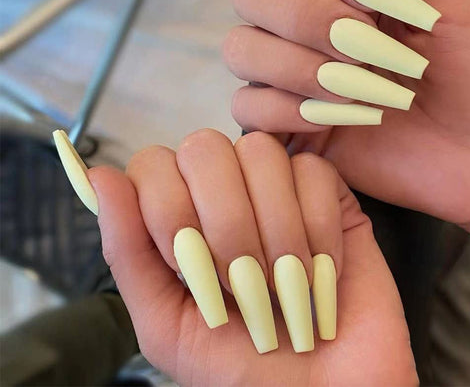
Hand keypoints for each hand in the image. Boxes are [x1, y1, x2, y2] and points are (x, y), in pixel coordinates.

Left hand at [82, 130, 415, 385]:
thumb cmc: (242, 366)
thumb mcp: (166, 322)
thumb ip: (128, 251)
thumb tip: (101, 176)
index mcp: (182, 214)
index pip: (153, 163)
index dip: (166, 207)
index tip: (186, 264)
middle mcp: (225, 188)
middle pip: (205, 147)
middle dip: (223, 220)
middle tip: (240, 281)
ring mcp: (276, 183)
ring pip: (261, 152)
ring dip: (274, 229)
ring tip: (285, 284)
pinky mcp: (326, 188)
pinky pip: (313, 172)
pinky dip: (317, 228)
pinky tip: (319, 271)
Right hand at [224, 0, 469, 267]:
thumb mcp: (444, 2)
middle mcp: (303, 28)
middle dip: (308, 17)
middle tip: (364, 45)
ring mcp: (289, 77)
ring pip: (241, 49)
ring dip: (302, 67)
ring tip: (364, 90)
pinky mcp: (286, 125)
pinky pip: (247, 108)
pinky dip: (289, 110)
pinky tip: (340, 119)